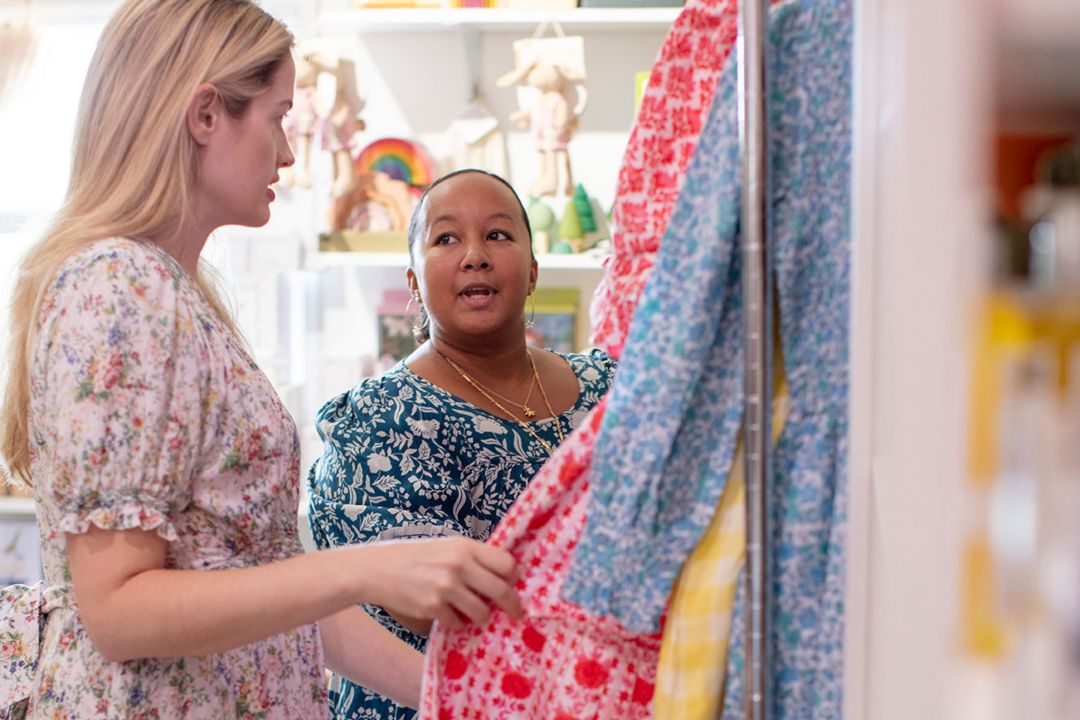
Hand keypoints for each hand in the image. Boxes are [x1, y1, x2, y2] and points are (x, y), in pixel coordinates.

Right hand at [360, 537, 522, 630]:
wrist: (377, 569)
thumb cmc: (414, 556)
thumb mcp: (446, 546)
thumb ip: (471, 558)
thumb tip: (501, 576)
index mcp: (465, 547)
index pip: (506, 563)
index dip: (512, 577)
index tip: (512, 585)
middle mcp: (459, 565)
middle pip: (501, 590)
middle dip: (511, 605)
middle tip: (515, 613)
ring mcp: (446, 587)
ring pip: (482, 613)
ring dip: (482, 617)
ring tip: (474, 614)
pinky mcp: (433, 607)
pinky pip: (458, 623)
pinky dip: (456, 622)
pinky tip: (447, 614)